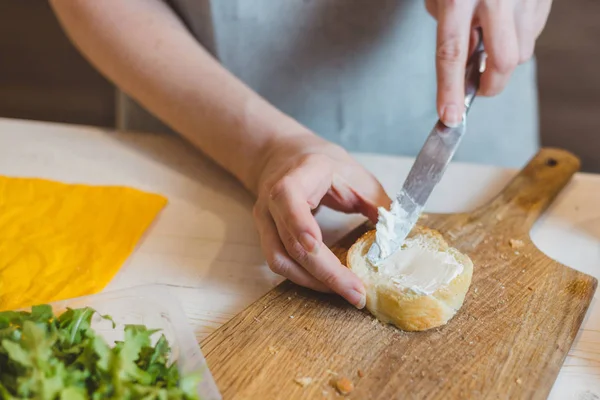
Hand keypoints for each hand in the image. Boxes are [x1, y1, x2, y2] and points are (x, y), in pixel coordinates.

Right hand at [252, 133, 389, 307]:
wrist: (284, 156)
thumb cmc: (322, 163)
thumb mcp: (354, 173)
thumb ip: (376, 202)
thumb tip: (398, 234)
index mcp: (298, 175)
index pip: (288, 198)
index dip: (299, 222)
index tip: (314, 244)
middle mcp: (273, 199)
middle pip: (291, 241)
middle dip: (325, 272)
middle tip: (356, 291)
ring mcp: (265, 218)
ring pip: (280, 259)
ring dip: (312, 281)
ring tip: (345, 292)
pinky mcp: (266, 235)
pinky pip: (280, 263)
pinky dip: (303, 277)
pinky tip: (327, 283)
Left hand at [425, 0, 551, 126]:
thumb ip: (450, 29)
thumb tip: (463, 63)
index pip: (451, 53)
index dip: (449, 90)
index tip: (449, 117)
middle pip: (503, 62)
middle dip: (490, 85)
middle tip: (478, 89)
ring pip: (522, 52)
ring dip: (504, 59)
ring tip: (490, 39)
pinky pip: (534, 34)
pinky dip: (519, 40)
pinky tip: (506, 25)